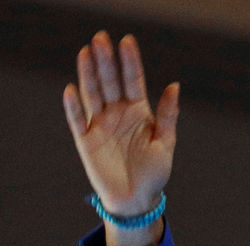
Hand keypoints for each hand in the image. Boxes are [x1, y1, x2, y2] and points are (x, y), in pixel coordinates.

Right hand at [63, 31, 178, 215]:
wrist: (137, 200)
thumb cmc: (154, 174)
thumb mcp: (165, 144)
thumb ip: (167, 116)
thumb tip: (174, 86)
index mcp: (139, 112)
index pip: (133, 81)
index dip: (130, 62)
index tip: (127, 42)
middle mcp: (118, 113)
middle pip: (111, 82)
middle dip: (107, 61)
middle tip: (102, 38)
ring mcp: (100, 125)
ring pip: (93, 94)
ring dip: (89, 74)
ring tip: (87, 52)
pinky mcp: (85, 140)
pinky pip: (77, 120)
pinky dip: (73, 106)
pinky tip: (71, 89)